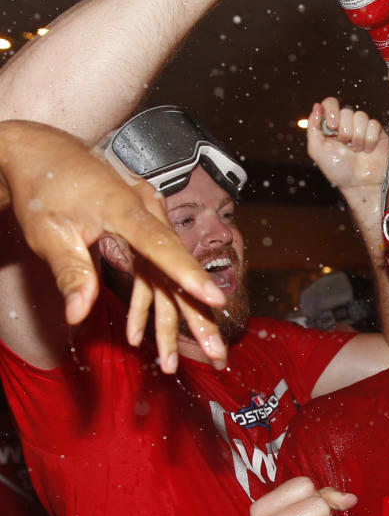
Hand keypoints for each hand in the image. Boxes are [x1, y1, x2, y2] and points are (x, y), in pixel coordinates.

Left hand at [0, 120, 225, 370]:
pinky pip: (154, 274)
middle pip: (179, 270)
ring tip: (176, 360)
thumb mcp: (48, 232)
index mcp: (125, 209)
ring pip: (170, 278)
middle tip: (218, 351)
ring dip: (177, 321)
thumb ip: (70, 272)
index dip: (189, 275)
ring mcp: (149, 225)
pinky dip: (148, 306)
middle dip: (199, 315)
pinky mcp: (144, 235)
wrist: (45, 155)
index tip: (214, 299)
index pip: (162, 246)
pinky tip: (139, 337)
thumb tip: (77, 315)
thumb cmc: (43, 189)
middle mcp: (147, 215)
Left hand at [306, 97, 388, 216]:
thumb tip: (317, 105)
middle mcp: (347, 124)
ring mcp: (363, 128)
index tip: (333, 126)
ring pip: (361, 116)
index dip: (332, 110)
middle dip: (345, 131)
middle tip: (345, 145)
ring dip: (357, 137)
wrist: (359, 184)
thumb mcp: (317, 150)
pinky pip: (374, 125)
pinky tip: (368, 150)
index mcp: (331, 125)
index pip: (331, 103)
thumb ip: (313, 127)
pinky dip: (370, 139)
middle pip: (347, 111)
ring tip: (357, 151)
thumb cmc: (337, 170)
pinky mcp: (378, 133)